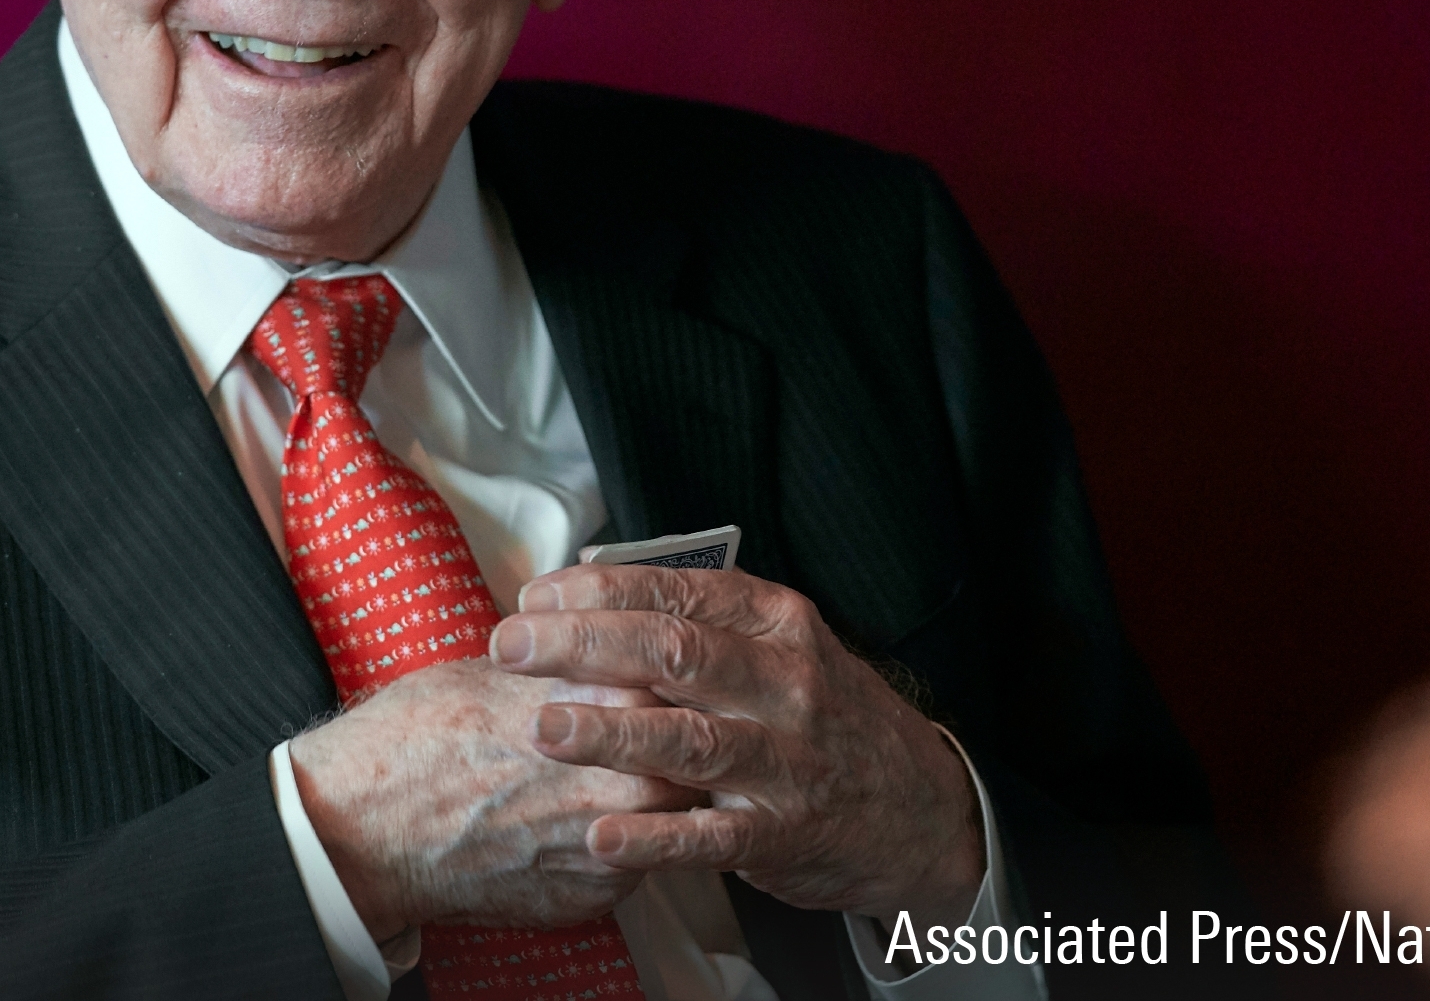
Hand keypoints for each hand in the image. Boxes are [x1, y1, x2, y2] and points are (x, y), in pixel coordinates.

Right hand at [286, 658, 703, 937]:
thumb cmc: (411, 740)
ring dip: (656, 790)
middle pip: (692, 749)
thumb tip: (604, 646)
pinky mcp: (595, 896)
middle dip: (677, 735)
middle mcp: (619, 778)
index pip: (675, 676)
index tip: (663, 665)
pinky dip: (619, 841)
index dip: (668, 668)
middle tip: (651, 723)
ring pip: (675, 813)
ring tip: (616, 773)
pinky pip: (635, 863)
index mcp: (600, 705)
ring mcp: (609, 845)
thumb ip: (568, 663)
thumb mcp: (494, 669)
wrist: (362, 829)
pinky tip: (579, 821)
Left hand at [487, 565, 984, 926]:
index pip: (677, 591)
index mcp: (777, 624)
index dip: (598, 591)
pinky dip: (654, 837)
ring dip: (611, 733)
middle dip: (583, 646)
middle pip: (674, 653)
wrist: (919, 807)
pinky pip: (712, 838)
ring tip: (542, 728)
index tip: (533, 598)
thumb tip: (587, 598)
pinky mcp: (784, 834)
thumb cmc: (823, 715)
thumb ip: (700, 622)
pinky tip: (600, 834)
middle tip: (510, 647)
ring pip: (691, 740)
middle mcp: (786, 683)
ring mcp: (787, 761)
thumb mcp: (781, 648)